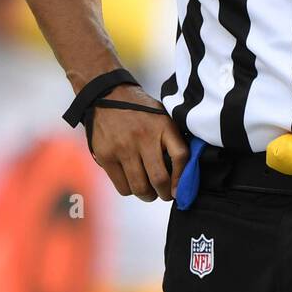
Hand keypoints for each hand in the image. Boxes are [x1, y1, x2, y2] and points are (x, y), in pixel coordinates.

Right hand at [88, 84, 188, 202]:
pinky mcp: (106, 156)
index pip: (180, 156)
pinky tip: (132, 182)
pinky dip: (129, 190)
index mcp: (163, 126)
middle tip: (164, 194)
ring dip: (147, 195)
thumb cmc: (139, 110)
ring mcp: (123, 147)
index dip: (182, 178)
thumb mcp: (162, 117)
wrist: (106, 96)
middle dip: (164, 193)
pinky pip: (122, 186)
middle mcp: (143, 137)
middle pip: (159, 179)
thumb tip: (185, 172)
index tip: (180, 190)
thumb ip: (173, 139)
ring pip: (140, 187)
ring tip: (148, 191)